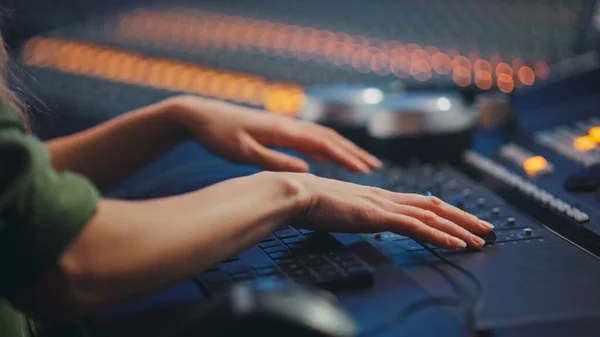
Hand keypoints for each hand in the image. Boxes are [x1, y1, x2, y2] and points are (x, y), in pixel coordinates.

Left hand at [171, 95, 381, 172]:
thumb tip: (307, 170)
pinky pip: (309, 137)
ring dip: (343, 148)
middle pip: (329, 138)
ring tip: (360, 162)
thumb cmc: (218, 135)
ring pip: (321, 136)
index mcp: (283, 131)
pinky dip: (326, 146)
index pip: (323, 145)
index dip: (346, 158)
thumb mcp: (243, 152)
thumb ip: (274, 161)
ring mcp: (284, 125)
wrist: (200, 114)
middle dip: (353, 153)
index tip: (366, 171)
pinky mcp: (278, 129)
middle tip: (374, 168)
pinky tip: (330, 155)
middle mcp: (289, 125)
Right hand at [288, 173, 493, 249]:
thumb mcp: (338, 208)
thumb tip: (355, 217)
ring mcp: (383, 204)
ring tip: (480, 239)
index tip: (460, 220)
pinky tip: (456, 244)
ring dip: (459, 228)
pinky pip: (416, 227)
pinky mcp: (377, 215)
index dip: (444, 212)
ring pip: (431, 216)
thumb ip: (353, 211)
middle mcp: (386, 196)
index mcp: (377, 195)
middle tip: (485, 228)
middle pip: (434, 205)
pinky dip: (439, 236)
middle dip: (463, 217)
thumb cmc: (310, 202)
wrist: (296, 193)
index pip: (420, 202)